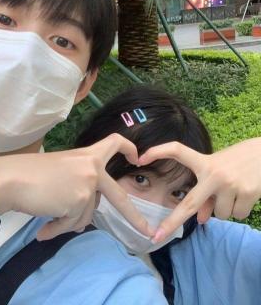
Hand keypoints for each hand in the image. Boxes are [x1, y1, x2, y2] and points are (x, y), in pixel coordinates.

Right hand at [0, 133, 154, 240]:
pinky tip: (44, 230)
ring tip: (49, 218)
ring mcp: (87, 186)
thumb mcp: (61, 170)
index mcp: (87, 156)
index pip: (114, 143)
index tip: (138, 157)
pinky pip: (72, 224)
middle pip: (118, 197)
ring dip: (68, 221)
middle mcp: (92, 169)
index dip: (129, 148)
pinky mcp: (78, 202)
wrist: (12, 179)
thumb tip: (83, 220)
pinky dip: (58, 229)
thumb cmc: (30, 172)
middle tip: (148, 232)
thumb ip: (78, 186)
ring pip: (85, 216)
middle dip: (134, 217)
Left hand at [138, 137, 260, 242]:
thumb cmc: (236, 162)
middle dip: (172, 222)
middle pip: (189, 203)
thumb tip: (201, 220)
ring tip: (233, 190)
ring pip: (219, 215)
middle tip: (156, 237)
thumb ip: (206, 195)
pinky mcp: (248, 192)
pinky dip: (239, 209)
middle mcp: (213, 172)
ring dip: (224, 209)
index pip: (176, 150)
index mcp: (203, 161)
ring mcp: (230, 183)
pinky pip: (236, 215)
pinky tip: (244, 194)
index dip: (158, 152)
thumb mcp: (216, 171)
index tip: (139, 158)